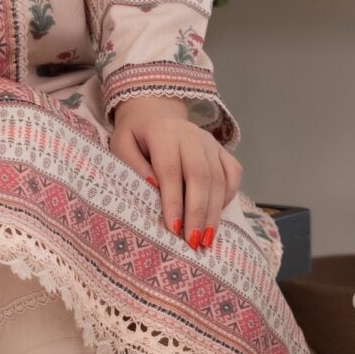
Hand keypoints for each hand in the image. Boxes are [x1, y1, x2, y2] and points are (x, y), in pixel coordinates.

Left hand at [108, 96, 242, 248]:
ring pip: (219, 179)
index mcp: (163, 133)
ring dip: (214, 211)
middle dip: (198, 212)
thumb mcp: (121, 145)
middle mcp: (191, 136)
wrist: (155, 112)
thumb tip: (153, 189)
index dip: (173, 201)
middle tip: (193, 241)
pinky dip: (228, 196)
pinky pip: (233, 173)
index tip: (173, 228)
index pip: (171, 170)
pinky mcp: (221, 149)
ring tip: (206, 239)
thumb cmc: (135, 136)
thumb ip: (133, 166)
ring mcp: (210, 142)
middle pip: (200, 176)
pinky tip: (217, 216)